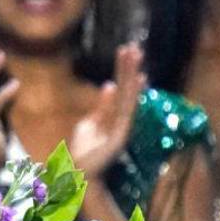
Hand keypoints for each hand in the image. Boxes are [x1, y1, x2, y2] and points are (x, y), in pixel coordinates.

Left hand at [69, 42, 142, 175]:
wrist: (80, 173)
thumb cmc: (83, 151)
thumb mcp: (89, 124)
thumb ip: (101, 107)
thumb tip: (109, 85)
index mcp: (113, 115)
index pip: (120, 89)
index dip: (124, 71)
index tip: (127, 53)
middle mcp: (121, 118)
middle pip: (126, 89)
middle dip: (129, 68)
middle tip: (134, 47)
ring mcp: (123, 125)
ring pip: (128, 95)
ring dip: (131, 74)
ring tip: (135, 55)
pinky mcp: (121, 134)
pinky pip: (127, 110)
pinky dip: (133, 95)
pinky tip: (138, 78)